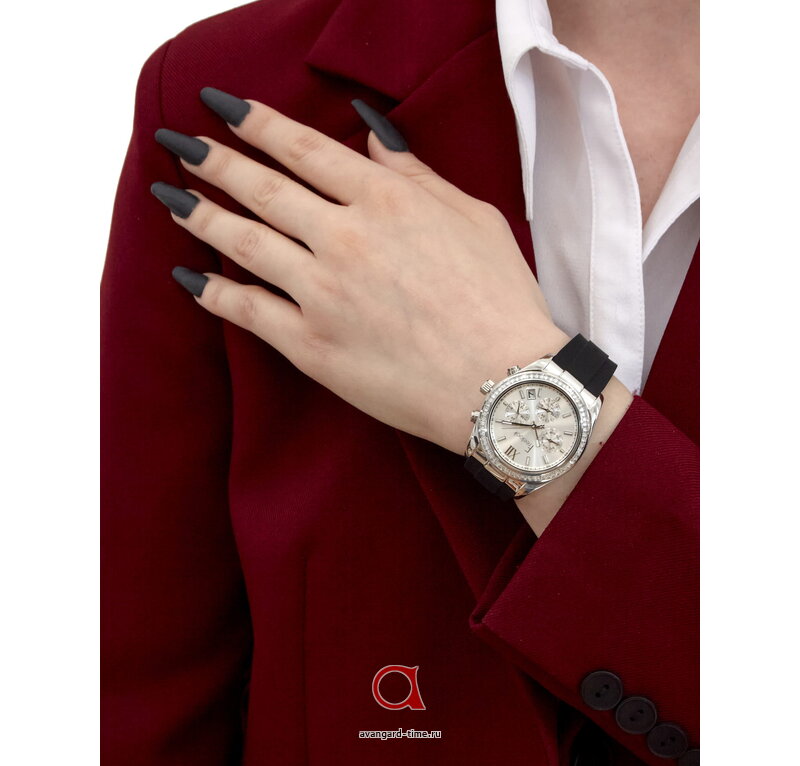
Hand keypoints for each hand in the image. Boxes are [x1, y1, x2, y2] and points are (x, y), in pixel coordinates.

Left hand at [151, 89, 569, 454]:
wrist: (506, 384)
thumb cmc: (501, 301)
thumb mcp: (474, 218)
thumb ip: (416, 173)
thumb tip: (369, 130)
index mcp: (387, 199)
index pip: (303, 149)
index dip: (256, 124)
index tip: (222, 108)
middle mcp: (345, 238)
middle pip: (262, 188)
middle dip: (214, 161)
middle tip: (179, 145)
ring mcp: (323, 293)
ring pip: (244, 243)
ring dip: (200, 216)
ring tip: (172, 199)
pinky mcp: (312, 347)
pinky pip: (247, 311)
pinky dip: (212, 293)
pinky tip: (189, 279)